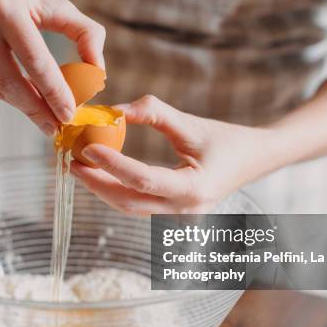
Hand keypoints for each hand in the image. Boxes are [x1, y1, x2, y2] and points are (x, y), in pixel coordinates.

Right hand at [0, 0, 105, 134]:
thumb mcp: (54, 4)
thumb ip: (85, 33)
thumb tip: (98, 73)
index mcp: (7, 10)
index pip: (35, 61)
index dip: (54, 92)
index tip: (69, 113)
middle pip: (12, 82)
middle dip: (38, 110)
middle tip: (57, 127)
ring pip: (0, 88)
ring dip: (26, 108)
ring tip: (47, 120)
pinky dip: (13, 96)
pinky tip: (30, 102)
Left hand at [70, 95, 273, 215]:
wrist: (255, 160)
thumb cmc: (227, 139)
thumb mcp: (192, 123)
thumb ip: (154, 113)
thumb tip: (113, 110)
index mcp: (194, 190)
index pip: (142, 180)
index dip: (112, 164)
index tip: (86, 147)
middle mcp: (184, 210)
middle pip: (129, 202)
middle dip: (96, 183)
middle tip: (71, 161)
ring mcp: (178, 216)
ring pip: (130, 207)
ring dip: (102, 188)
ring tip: (80, 165)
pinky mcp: (172, 211)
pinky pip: (137, 204)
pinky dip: (116, 189)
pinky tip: (101, 173)